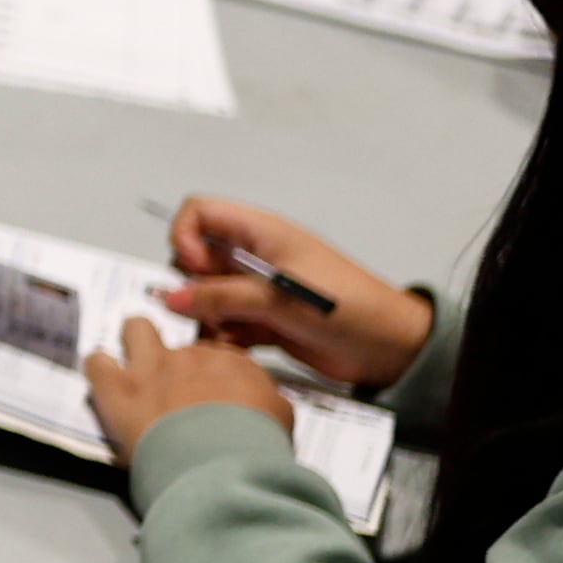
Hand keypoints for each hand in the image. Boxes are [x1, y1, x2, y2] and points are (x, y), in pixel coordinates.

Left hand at [85, 315, 289, 459]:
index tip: (209, 393)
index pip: (219, 356)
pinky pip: (97, 362)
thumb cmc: (254, 449)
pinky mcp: (120, 387)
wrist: (223, 464)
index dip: (211, 375)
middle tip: (175, 388)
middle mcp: (193, 357)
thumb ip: (267, 404)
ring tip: (133, 368)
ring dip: (133, 344)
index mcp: (234, 364)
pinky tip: (102, 381)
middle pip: (179, 344)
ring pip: (136, 330)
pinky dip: (97, 370)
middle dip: (177, 362)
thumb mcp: (280, 421)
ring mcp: (153, 368)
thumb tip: (263, 405)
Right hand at [159, 194, 429, 387]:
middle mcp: (255, 258)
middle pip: (196, 259)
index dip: (186, 238)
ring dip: (205, 317)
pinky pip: (225, 325)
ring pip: (207, 296)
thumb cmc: (352, 307)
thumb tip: (173, 298)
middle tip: (200, 311)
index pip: (200, 213)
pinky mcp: (263, 321)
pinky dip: (221, 338)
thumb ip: (222, 297)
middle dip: (190, 287)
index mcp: (262, 233)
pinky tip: (233, 349)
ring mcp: (258, 290)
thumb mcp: (280, 297)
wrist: (389, 347)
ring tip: (218, 336)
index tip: (194, 270)